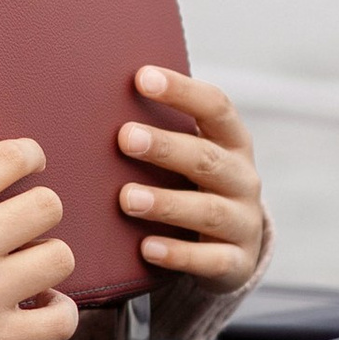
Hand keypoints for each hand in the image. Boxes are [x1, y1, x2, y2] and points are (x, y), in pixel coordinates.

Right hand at [0, 63, 80, 339]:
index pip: (16, 157)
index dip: (30, 158)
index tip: (24, 171)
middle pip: (49, 206)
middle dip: (37, 212)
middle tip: (18, 226)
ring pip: (60, 259)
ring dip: (47, 261)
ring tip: (26, 266)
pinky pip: (60, 320)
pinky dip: (59, 313)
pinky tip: (39, 305)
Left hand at [117, 69, 264, 284]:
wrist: (235, 245)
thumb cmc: (195, 185)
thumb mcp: (189, 155)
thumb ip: (160, 130)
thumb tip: (95, 98)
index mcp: (232, 141)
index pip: (215, 107)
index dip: (182, 91)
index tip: (142, 77)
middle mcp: (243, 178)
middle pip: (207, 158)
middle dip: (166, 147)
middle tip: (125, 137)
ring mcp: (243, 222)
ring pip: (208, 211)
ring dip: (166, 203)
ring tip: (127, 198)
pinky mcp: (236, 262)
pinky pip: (211, 260)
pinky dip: (179, 254)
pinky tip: (147, 247)